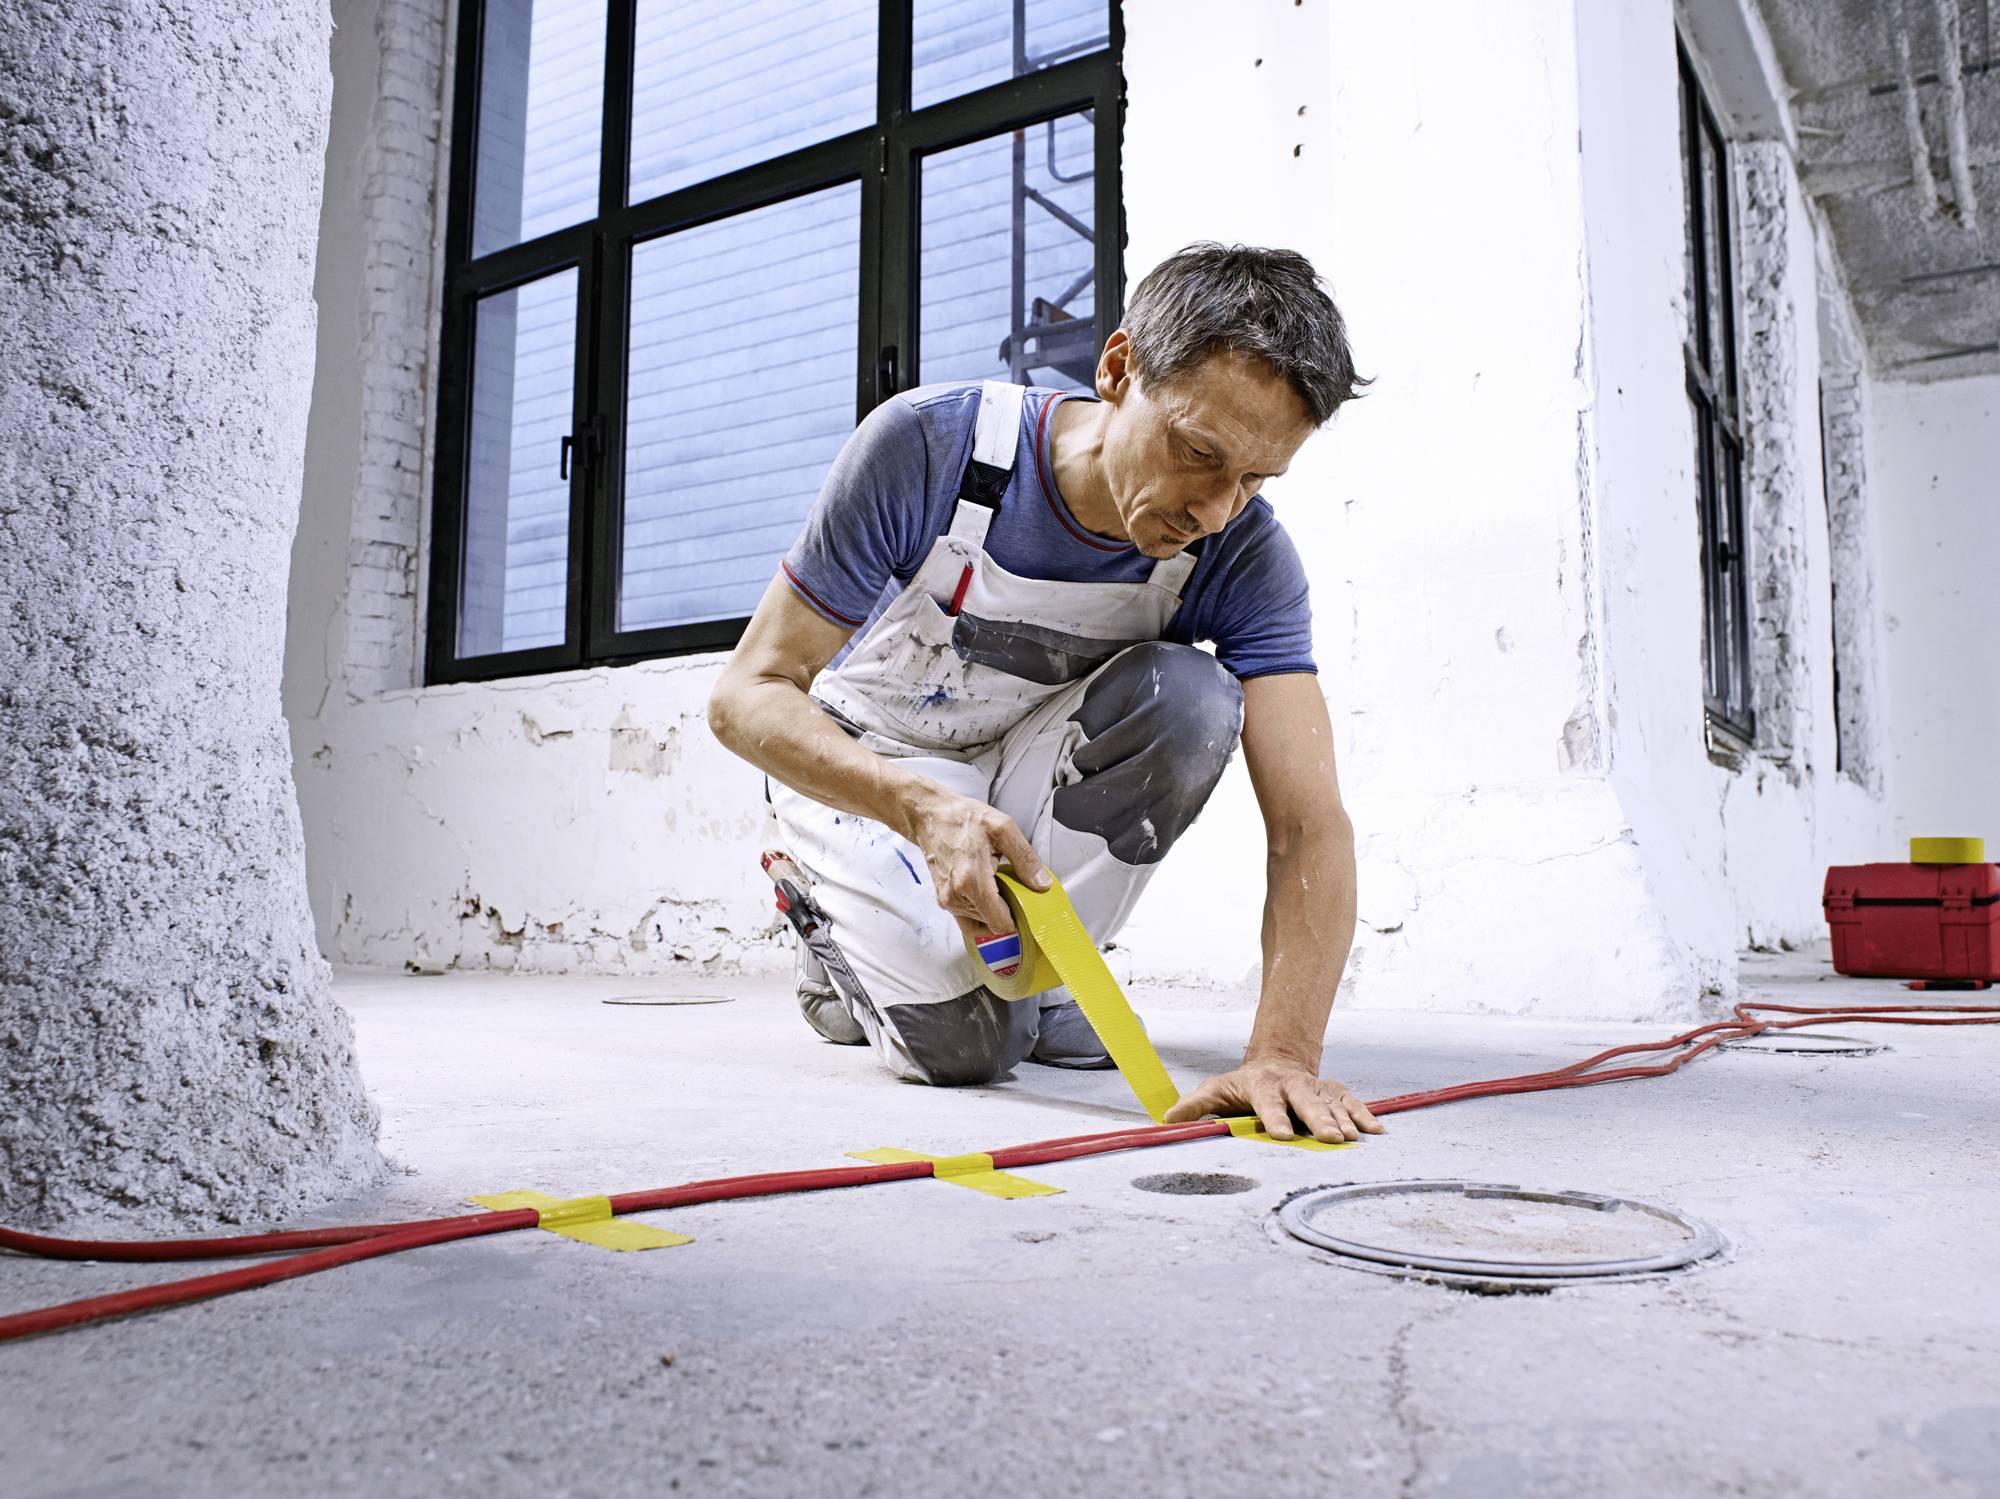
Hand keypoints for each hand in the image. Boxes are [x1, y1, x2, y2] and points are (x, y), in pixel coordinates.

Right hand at [903, 784, 1050, 936]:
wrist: (931, 817)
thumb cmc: (962, 819)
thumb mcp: (1003, 828)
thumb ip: (1025, 858)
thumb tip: (1041, 884)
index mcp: (972, 880)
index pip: (1000, 923)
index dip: (1018, 920)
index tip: (1026, 907)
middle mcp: (956, 896)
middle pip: (992, 925)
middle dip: (1006, 912)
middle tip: (1014, 890)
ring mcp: (948, 900)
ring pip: (980, 924)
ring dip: (993, 911)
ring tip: (998, 885)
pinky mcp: (943, 900)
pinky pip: (967, 918)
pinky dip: (980, 910)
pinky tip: (986, 891)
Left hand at [1163, 1057, 1384, 1142]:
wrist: (1275, 1062)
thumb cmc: (1242, 1085)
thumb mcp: (1215, 1090)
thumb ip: (1194, 1106)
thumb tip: (1167, 1120)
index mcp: (1262, 1086)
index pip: (1268, 1104)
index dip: (1275, 1119)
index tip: (1282, 1136)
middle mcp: (1292, 1085)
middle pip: (1307, 1101)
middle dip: (1319, 1120)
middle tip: (1332, 1139)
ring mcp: (1315, 1088)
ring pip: (1332, 1103)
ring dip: (1344, 1120)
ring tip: (1355, 1139)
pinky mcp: (1332, 1092)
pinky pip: (1350, 1102)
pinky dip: (1364, 1115)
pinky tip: (1375, 1131)